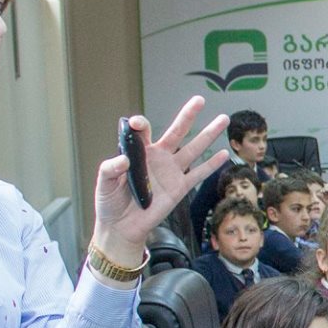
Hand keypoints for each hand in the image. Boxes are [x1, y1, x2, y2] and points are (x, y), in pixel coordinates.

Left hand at [92, 97, 230, 255]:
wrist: (121, 227)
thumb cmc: (110, 203)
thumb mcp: (104, 182)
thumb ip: (110, 168)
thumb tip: (125, 160)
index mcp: (138, 153)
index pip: (143, 131)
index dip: (140, 124)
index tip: (136, 124)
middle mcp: (158, 158)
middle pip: (176, 132)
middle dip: (188, 116)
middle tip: (199, 100)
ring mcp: (171, 172)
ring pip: (193, 149)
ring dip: (208, 134)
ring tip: (223, 119)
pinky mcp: (179, 188)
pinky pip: (199, 174)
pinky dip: (212, 165)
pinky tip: (224, 154)